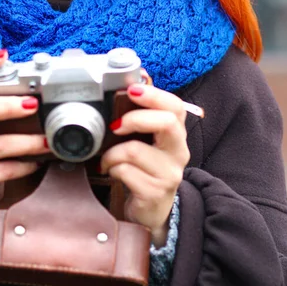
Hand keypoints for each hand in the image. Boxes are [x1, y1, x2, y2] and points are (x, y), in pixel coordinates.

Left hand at [99, 84, 189, 247]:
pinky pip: (126, 172)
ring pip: (136, 150)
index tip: (131, 90)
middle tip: (115, 126)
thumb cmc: (144, 167)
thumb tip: (141, 75)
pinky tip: (111, 171)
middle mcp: (178, 151)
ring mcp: (169, 173)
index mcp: (176, 133)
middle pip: (167, 123)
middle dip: (135, 118)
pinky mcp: (155, 193)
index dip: (154, 95)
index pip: (175, 106)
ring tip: (107, 158)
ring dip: (112, 152)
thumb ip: (142, 111)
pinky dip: (112, 168)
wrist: (151, 210)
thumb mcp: (145, 138)